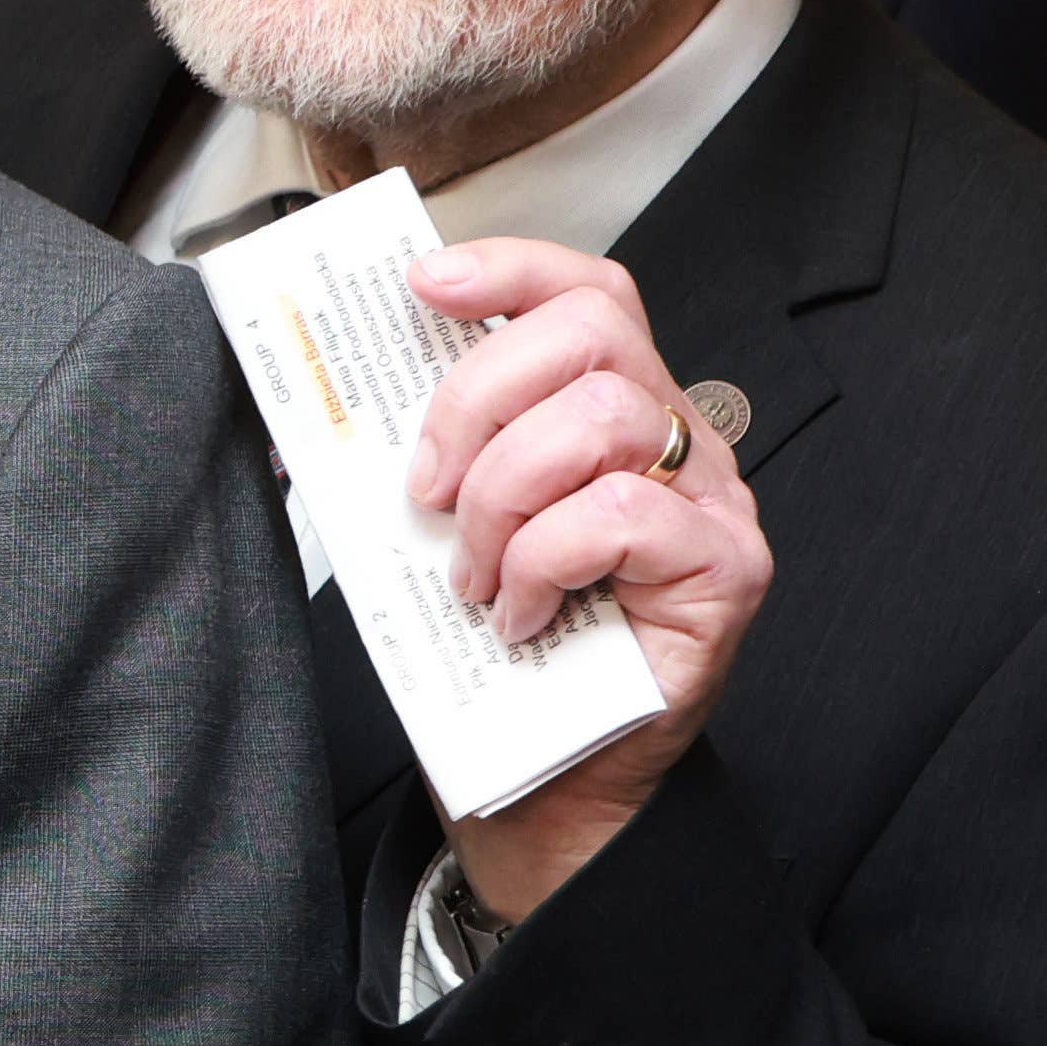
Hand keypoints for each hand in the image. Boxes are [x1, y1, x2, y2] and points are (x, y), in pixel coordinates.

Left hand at [404, 237, 771, 920]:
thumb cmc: (494, 651)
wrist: (543, 776)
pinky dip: (540, 562)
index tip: (424, 285)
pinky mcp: (725, 568)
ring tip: (475, 575)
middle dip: (476, 401)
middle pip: (590, 335)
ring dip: (502, 499)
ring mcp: (712, 501)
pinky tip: (518, 614)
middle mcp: (676, 441)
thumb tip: (321, 409)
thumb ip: (427, 459)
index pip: (587, 293)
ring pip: (598, 421)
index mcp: (610, 413)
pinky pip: (615, 516)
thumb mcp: (443, 531)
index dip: (511, 269)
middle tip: (427, 492)